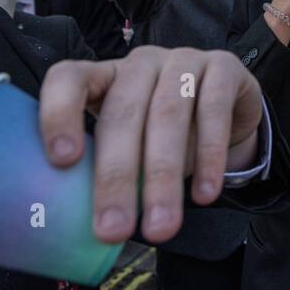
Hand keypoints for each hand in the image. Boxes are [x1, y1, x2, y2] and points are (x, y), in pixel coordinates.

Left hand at [39, 47, 263, 244]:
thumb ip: (108, 170)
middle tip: (113, 229)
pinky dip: (210, 156)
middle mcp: (140, 64)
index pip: (69, 78)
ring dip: (163, 175)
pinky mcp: (225, 67)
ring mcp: (183, 61)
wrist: (230, 112)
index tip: (62, 162)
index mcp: (104, 77)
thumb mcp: (132, 146)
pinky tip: (205, 194)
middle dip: (117, 176)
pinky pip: (214, 110)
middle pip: (123, 111)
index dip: (59, 114)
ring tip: (160, 226)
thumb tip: (87, 227)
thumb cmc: (165, 135)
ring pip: (168, 113)